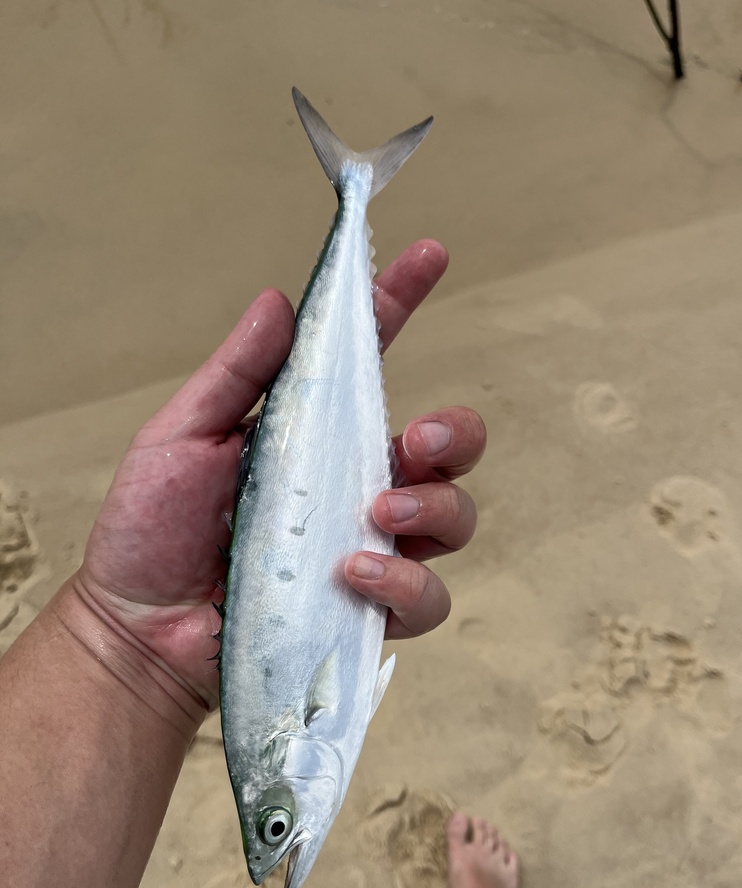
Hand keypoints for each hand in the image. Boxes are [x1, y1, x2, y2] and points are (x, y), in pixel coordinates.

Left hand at [74, 241, 485, 717]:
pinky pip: (427, 596)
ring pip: (455, 518)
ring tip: (375, 514)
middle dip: (454, 434)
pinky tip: (351, 577)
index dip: (402, 304)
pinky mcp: (368, 611)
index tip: (429, 255)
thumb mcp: (183, 436)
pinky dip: (402, 583)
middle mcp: (355, 486)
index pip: (371, 360)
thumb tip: (277, 301)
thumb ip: (236, 376)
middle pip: (450, 448)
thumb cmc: (153, 530)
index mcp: (315, 434)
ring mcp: (370, 549)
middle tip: (414, 439)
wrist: (138, 629)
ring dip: (433, 507)